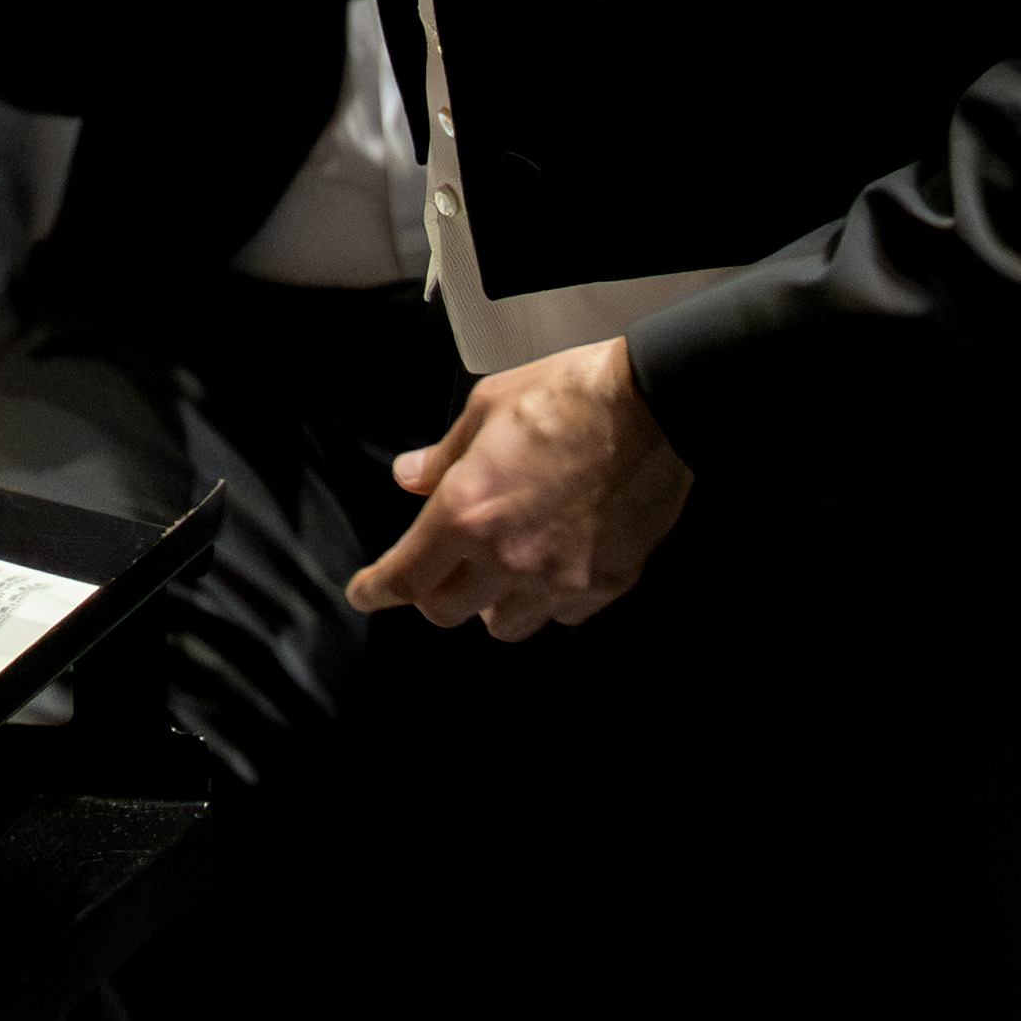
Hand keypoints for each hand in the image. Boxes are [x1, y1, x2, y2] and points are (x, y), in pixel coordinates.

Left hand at [347, 337, 691, 636]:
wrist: (654, 405)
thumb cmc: (571, 396)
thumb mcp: (486, 407)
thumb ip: (442, 455)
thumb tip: (410, 477)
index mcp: (468, 510)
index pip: (405, 576)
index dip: (377, 590)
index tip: (366, 592)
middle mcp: (508, 554)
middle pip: (447, 611)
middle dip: (434, 594)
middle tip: (441, 570)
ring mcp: (558, 577)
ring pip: (505, 625)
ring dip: (491, 604)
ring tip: (499, 572)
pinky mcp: (603, 584)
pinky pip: (562, 615)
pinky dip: (549, 601)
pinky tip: (552, 567)